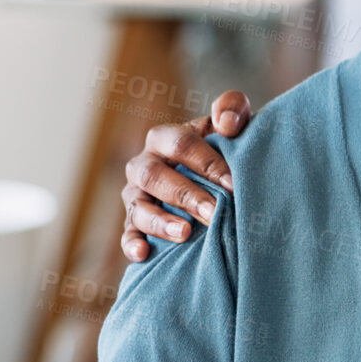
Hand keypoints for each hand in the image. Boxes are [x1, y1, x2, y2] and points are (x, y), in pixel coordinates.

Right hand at [120, 90, 252, 261]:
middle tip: (214, 211)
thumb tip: (228, 123)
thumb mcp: (230, 123)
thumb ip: (232, 108)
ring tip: (186, 232)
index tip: (233, 183)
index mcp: (164, 138)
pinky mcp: (134, 222)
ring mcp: (136, 195)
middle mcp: (144, 165)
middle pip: (155, 177)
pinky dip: (132, 244)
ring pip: (139, 207)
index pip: (179, 144)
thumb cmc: (223, 147)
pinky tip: (143, 254)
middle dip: (186, 194)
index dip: (205, 162)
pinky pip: (127, 234)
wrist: (215, 177)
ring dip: (161, 221)